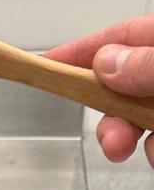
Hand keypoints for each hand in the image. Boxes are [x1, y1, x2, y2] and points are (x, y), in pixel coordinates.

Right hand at [45, 17, 153, 167]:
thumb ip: (148, 64)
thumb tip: (106, 63)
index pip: (121, 39)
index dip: (82, 52)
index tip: (46, 64)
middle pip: (122, 89)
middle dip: (110, 116)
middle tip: (111, 139)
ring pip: (137, 121)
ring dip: (128, 139)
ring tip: (146, 150)